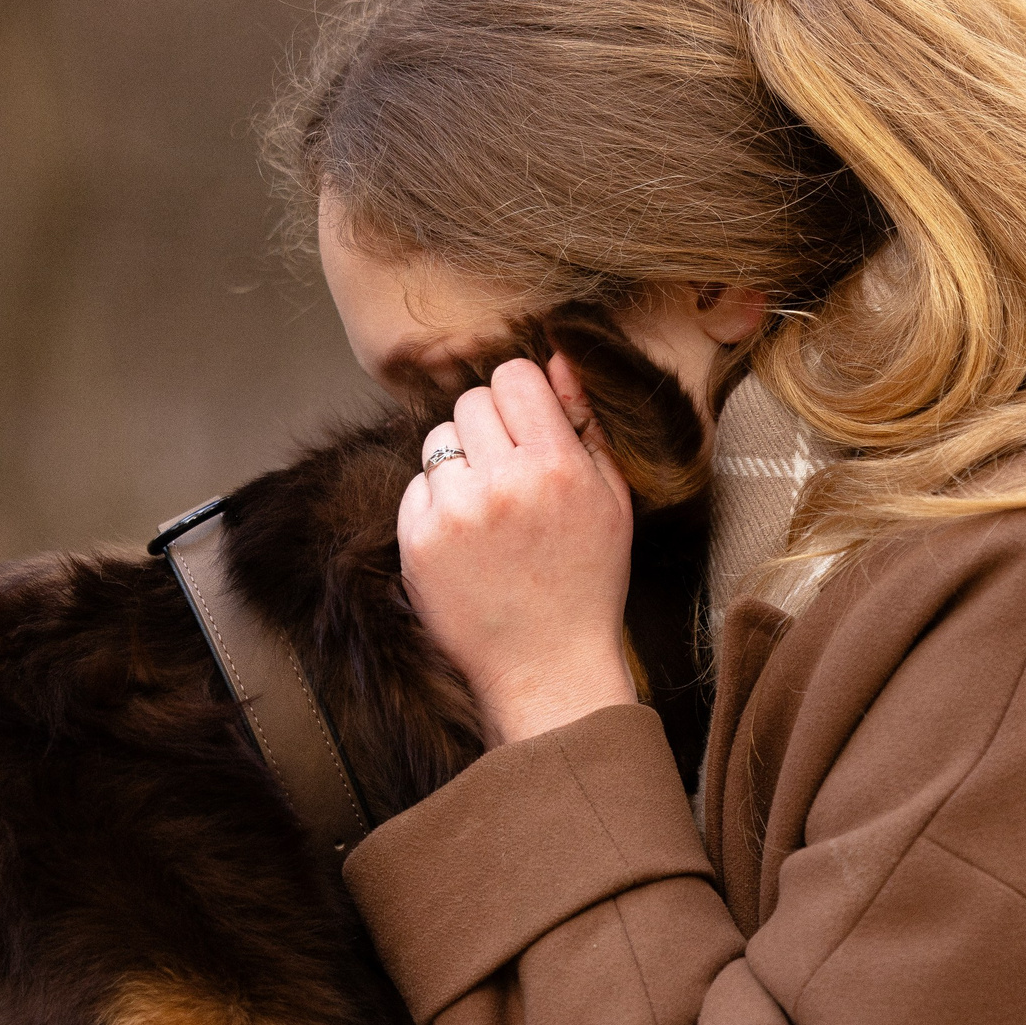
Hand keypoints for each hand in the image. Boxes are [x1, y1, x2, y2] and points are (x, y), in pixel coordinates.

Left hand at [399, 355, 637, 747]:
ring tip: (486, 507)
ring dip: (458, 462)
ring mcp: (456, 513)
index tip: (526, 425)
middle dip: (489, 428)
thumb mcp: (610, 499)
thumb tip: (556, 359)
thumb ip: (586, 424)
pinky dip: (435, 504)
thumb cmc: (586, 581)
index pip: (514, 376)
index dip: (520, 397)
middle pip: (470, 401)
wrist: (546, 665)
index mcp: (557, 466)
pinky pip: (415, 487)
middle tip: (508, 473)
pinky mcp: (419, 542)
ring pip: (437, 439)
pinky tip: (465, 539)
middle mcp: (503, 483)